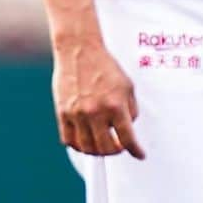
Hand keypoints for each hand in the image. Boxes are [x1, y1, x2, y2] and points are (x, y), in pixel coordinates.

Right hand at [52, 34, 144, 158]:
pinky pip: (68, 139)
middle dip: (115, 151)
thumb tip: (128, 129)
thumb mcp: (127, 86)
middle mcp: (96, 111)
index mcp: (115, 105)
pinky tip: (83, 140)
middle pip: (106, 149)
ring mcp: (77, 112)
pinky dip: (77, 145)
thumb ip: (131, 110)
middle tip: (117, 146)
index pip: (128, 140)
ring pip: (87, 148)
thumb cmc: (103, 65)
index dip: (136, 151)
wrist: (78, 48)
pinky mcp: (62, 110)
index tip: (139, 154)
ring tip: (100, 144)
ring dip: (96, 151)